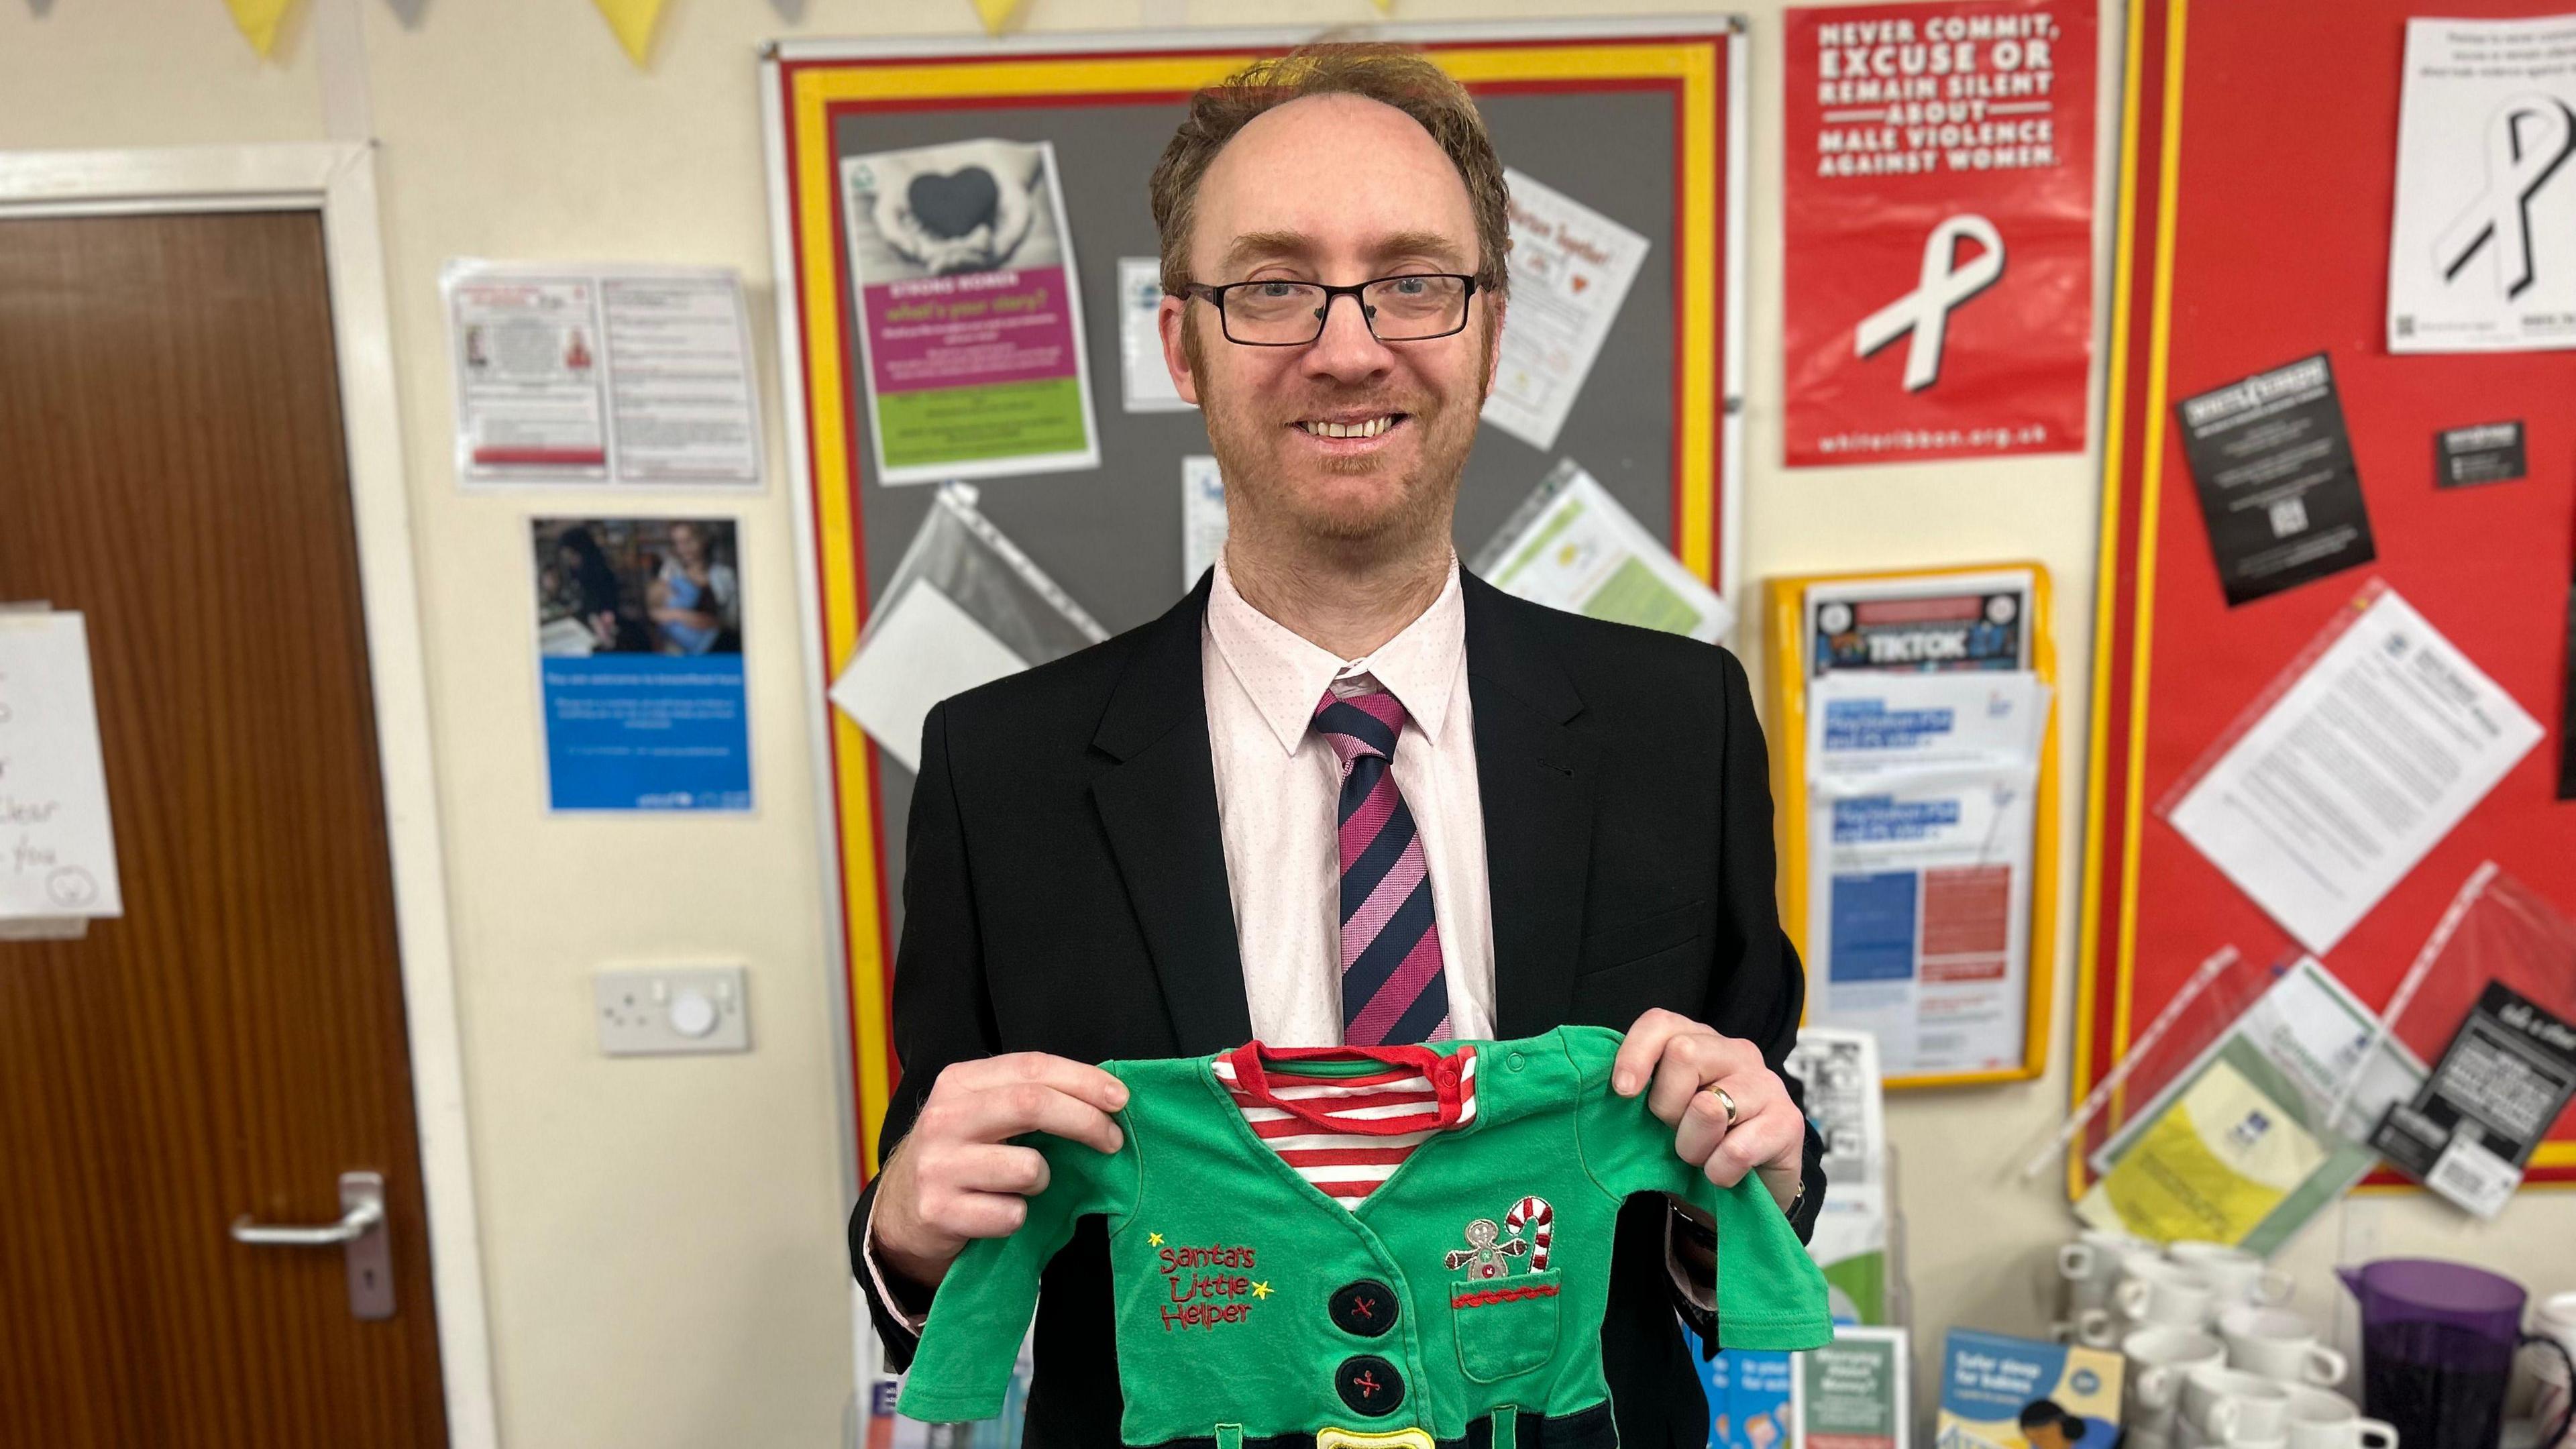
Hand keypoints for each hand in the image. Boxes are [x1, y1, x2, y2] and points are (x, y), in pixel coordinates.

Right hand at [871, 1052, 1127, 1290]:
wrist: (901, 1208)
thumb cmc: (963, 1154)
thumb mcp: (984, 1112)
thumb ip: (1030, 1097)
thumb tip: (1106, 1098)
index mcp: (960, 1082)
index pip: (1033, 1067)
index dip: (1084, 1080)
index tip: (1120, 1099)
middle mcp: (945, 1118)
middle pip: (1032, 1105)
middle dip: (1085, 1121)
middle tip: (1112, 1140)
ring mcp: (938, 1165)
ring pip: (1028, 1168)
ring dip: (1044, 1180)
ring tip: (1026, 1184)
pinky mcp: (939, 1211)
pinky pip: (1011, 1216)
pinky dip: (1019, 1217)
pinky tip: (1000, 1212)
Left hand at [1612, 1008, 1804, 1213]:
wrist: (1749, 1191)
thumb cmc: (1698, 1143)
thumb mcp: (1664, 1112)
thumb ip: (1644, 1089)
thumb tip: (1619, 1087)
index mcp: (1700, 1041)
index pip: (1661, 1023)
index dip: (1636, 1054)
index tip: (1623, 1092)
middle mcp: (1736, 1053)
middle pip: (1683, 1054)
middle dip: (1666, 1107)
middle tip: (1676, 1133)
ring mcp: (1767, 1084)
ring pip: (1708, 1107)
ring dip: (1693, 1147)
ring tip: (1703, 1156)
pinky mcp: (1787, 1122)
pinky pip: (1736, 1150)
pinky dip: (1719, 1172)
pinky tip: (1725, 1173)